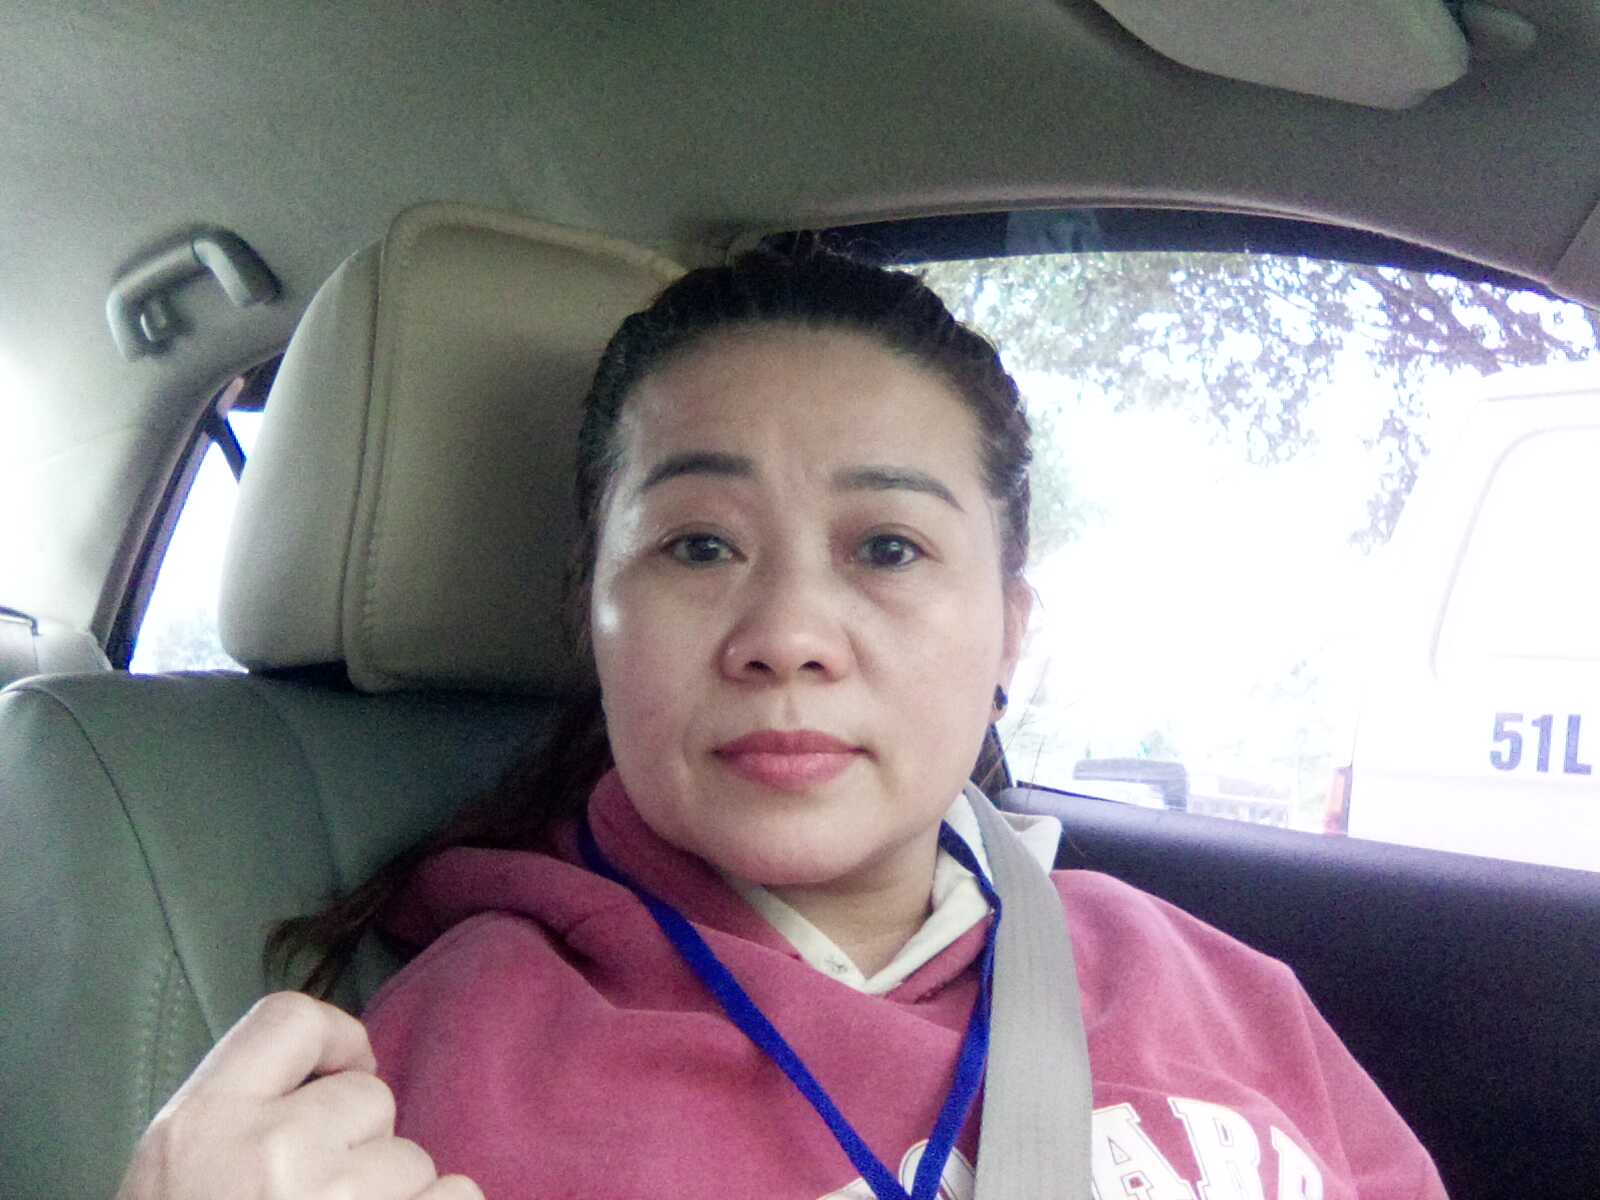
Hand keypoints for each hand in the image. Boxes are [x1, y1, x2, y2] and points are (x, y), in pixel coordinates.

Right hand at [115, 991, 481, 1199]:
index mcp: (201, 1127)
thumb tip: (336, 1082)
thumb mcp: (174, 1183)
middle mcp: (271, 1151)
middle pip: (370, 1100)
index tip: (340, 1076)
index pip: (290, 1019)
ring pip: (415, 1160)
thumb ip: (242, 1123)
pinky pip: (457, 1198)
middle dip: (359, 1150)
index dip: (332, 1043)